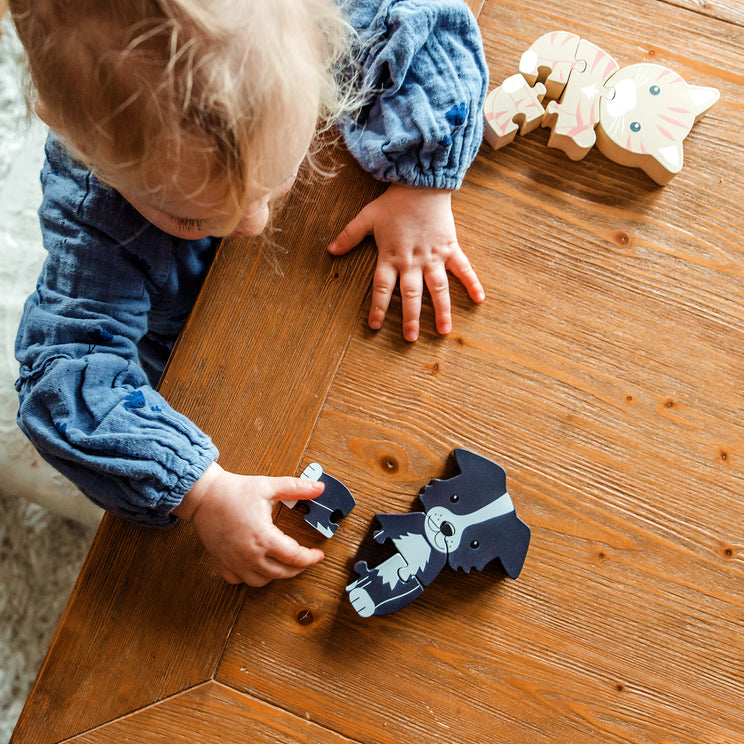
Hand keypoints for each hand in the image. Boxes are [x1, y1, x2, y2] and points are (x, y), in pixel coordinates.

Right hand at [174, 462, 324, 585]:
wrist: (203, 495)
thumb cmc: (234, 490)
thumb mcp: (269, 486)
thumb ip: (296, 488)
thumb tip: (319, 487)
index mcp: (264, 537)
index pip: (294, 557)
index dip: (310, 558)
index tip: (318, 555)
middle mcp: (250, 554)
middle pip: (281, 573)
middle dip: (297, 568)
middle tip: (305, 560)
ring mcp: (235, 561)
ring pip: (261, 581)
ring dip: (276, 575)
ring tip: (284, 564)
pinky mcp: (223, 562)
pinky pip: (238, 580)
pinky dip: (250, 577)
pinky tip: (257, 567)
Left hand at [328, 184, 484, 341]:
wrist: (421, 183)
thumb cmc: (393, 202)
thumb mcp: (367, 217)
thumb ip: (349, 236)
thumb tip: (330, 250)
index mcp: (391, 256)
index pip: (382, 288)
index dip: (379, 308)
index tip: (376, 326)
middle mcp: (412, 261)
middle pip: (411, 295)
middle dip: (410, 318)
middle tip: (410, 338)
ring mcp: (433, 256)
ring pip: (438, 288)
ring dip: (441, 310)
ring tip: (444, 331)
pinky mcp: (450, 248)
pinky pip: (463, 268)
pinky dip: (472, 283)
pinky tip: (479, 299)